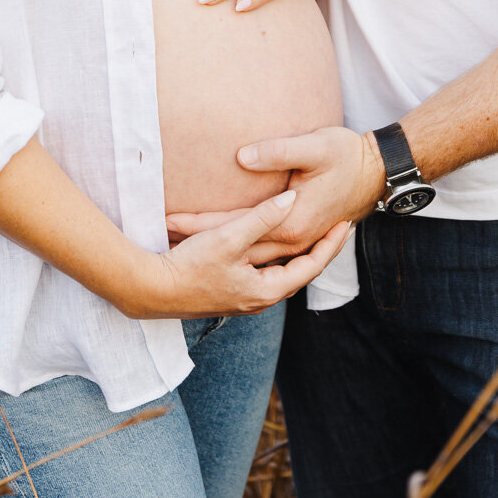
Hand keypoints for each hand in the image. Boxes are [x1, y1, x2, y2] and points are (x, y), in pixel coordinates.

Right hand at [126, 190, 351, 317]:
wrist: (151, 291)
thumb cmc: (189, 266)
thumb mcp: (229, 237)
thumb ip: (262, 218)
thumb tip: (291, 199)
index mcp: (265, 290)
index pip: (310, 267)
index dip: (330, 245)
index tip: (346, 224)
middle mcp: (259, 298)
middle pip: (299, 271)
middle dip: (319, 249)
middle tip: (337, 228)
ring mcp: (244, 297)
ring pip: (281, 272)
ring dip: (298, 253)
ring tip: (314, 232)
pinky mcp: (230, 290)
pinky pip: (264, 272)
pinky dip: (277, 256)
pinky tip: (275, 244)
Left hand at [167, 128, 385, 265]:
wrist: (377, 172)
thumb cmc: (347, 156)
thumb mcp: (313, 147)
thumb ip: (276, 153)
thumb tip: (241, 156)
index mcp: (292, 223)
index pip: (235, 225)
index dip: (202, 222)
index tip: (170, 216)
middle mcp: (293, 239)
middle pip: (238, 244)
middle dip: (202, 240)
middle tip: (165, 233)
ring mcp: (299, 240)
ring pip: (250, 251)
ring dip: (220, 244)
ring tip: (184, 239)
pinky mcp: (302, 234)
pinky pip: (264, 246)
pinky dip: (241, 243)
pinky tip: (225, 237)